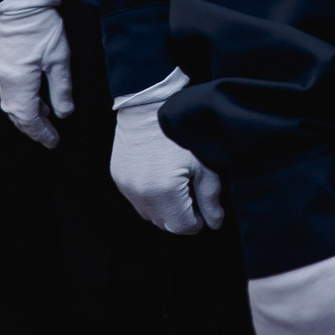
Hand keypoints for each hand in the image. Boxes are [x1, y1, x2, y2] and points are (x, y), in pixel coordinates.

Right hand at [0, 0, 73, 146]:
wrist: (23, 3)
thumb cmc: (43, 29)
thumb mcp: (59, 59)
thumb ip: (61, 88)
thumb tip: (63, 112)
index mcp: (20, 82)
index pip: (28, 117)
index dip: (40, 132)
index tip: (53, 141)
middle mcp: (6, 80)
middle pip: (16, 114)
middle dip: (32, 128)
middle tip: (48, 137)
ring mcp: (2, 71)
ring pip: (11, 103)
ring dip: (27, 115)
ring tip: (45, 120)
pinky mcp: (3, 63)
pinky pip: (11, 91)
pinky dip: (23, 101)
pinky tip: (36, 99)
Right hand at [109, 82, 222, 233]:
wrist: (150, 107)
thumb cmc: (182, 134)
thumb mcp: (204, 165)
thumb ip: (210, 198)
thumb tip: (214, 223)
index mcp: (165, 192)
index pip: (183, 227)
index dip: (198, 221)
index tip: (204, 207)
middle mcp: (142, 195)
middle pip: (165, 224)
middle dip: (181, 215)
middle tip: (192, 193)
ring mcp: (127, 187)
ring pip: (150, 214)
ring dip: (165, 208)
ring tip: (176, 183)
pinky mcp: (119, 179)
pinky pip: (137, 200)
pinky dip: (150, 196)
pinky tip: (160, 176)